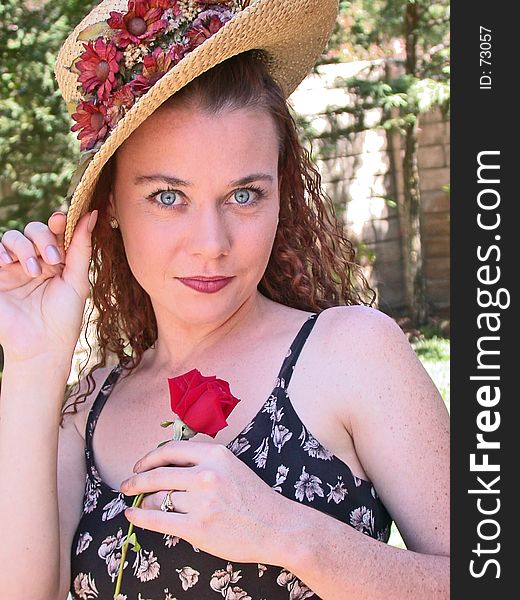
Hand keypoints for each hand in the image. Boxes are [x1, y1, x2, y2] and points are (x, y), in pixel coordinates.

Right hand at [0, 210, 96, 362]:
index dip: (59, 222)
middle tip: (53, 260)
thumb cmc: (63, 317)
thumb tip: (92, 214)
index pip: (56, 231)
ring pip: (13, 236)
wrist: (41, 346)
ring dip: (25, 248)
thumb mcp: (77, 280)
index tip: (63, 220)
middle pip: (35, 229)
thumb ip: (81, 247)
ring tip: (34, 272)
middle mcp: (36, 260)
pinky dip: (2, 251)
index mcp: (58, 261)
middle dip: (44, 238)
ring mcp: (14, 267)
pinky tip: (9, 264)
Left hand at [120, 440, 291, 564]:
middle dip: (136, 480)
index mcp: (215, 454)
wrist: (277, 526)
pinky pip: (158, 519)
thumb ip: (203, 462)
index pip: (170, 450)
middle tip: (126, 484)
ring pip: (157, 497)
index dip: (149, 458)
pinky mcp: (197, 528)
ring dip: (143, 501)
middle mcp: (206, 474)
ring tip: (137, 503)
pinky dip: (140, 517)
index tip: (140, 465)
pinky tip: (132, 515)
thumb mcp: (231, 466)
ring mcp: (201, 502)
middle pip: (158, 473)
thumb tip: (167, 466)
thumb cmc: (254, 498)